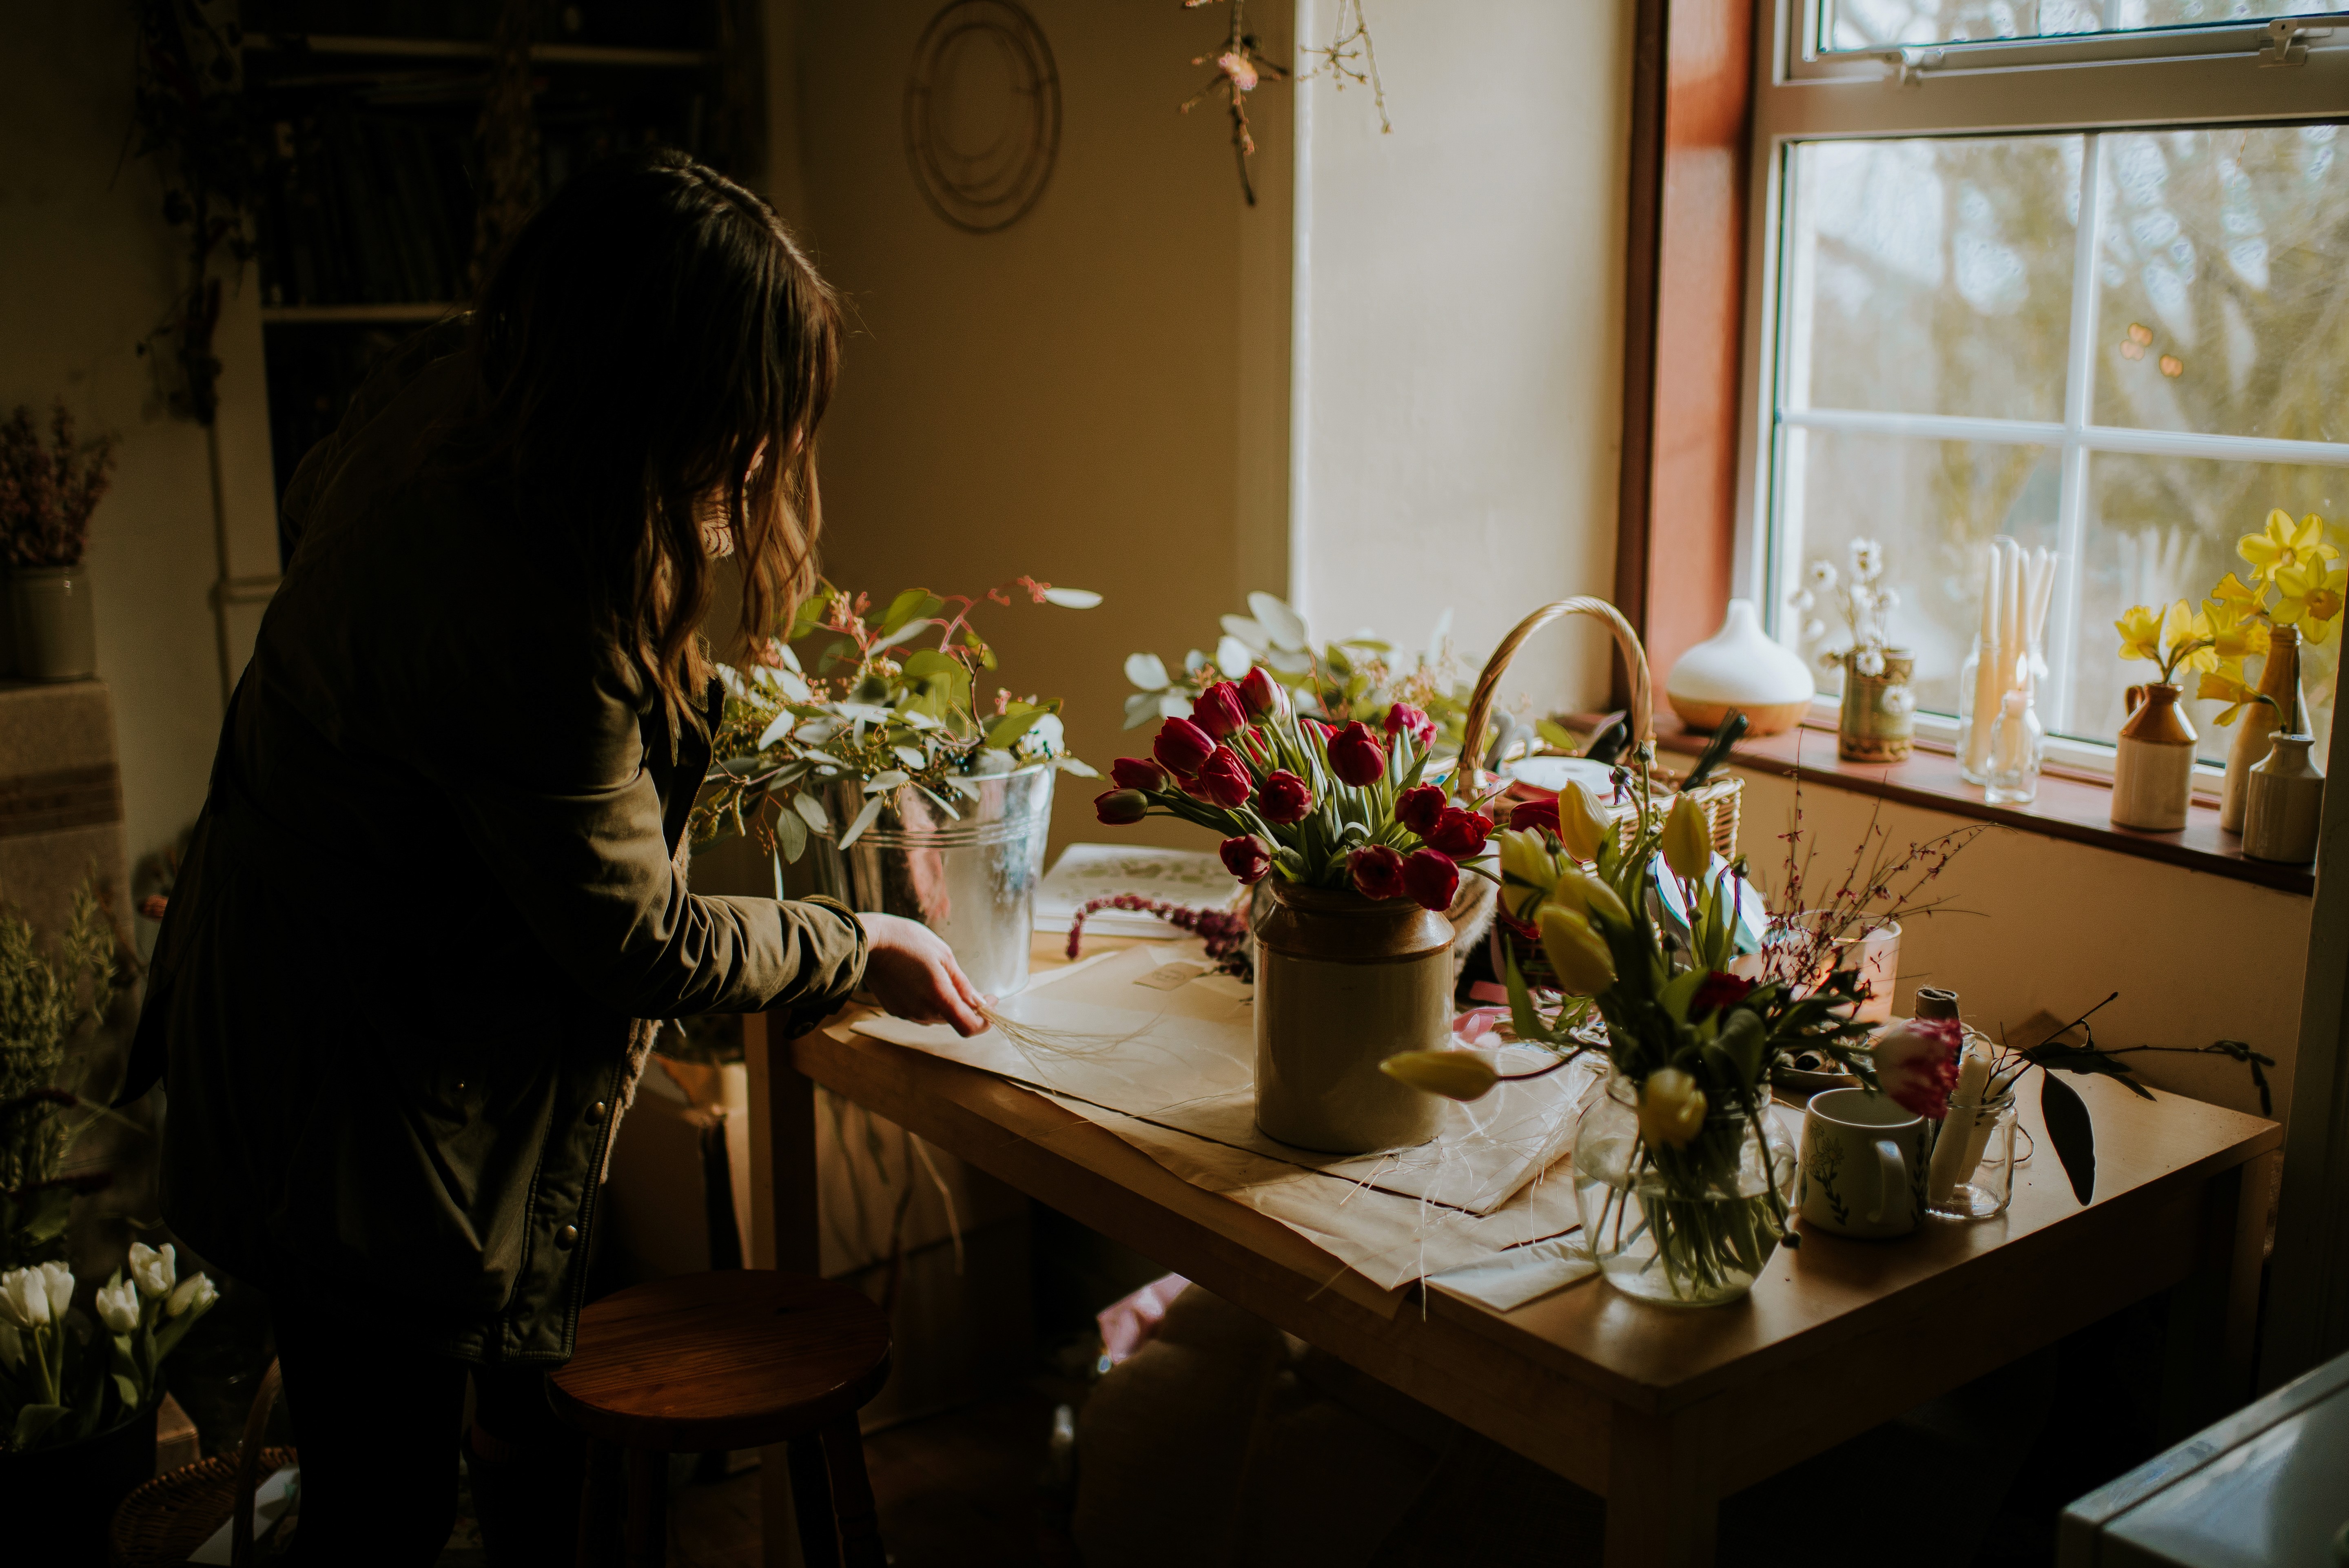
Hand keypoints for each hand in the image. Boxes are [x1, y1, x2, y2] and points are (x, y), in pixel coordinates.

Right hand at [857, 913, 988, 1035]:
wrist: (869, 941)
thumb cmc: (908, 941)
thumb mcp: (944, 956)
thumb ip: (963, 984)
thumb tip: (979, 1002)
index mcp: (938, 997)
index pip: (968, 1026)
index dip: (985, 1021)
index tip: (990, 1003)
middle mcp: (922, 1011)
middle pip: (953, 1019)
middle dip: (964, 1006)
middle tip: (966, 983)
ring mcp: (906, 1012)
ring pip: (936, 1016)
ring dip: (944, 1003)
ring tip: (938, 975)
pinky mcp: (894, 1009)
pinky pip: (919, 1011)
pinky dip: (927, 1001)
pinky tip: (920, 979)